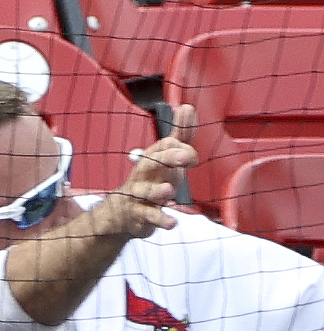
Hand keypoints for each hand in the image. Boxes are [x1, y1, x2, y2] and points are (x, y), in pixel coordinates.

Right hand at [91, 109, 196, 243]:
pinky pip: (148, 217)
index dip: (180, 148)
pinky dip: (160, 220)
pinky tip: (173, 223)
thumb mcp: (167, 157)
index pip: (165, 147)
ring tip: (170, 190)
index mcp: (153, 159)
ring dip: (157, 190)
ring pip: (145, 192)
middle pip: (151, 162)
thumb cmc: (151, 180)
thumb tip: (187, 107)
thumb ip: (180, 136)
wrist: (123, 212)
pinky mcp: (139, 216)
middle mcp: (144, 175)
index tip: (193, 157)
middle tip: (184, 157)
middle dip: (167, 157)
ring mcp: (139, 196)